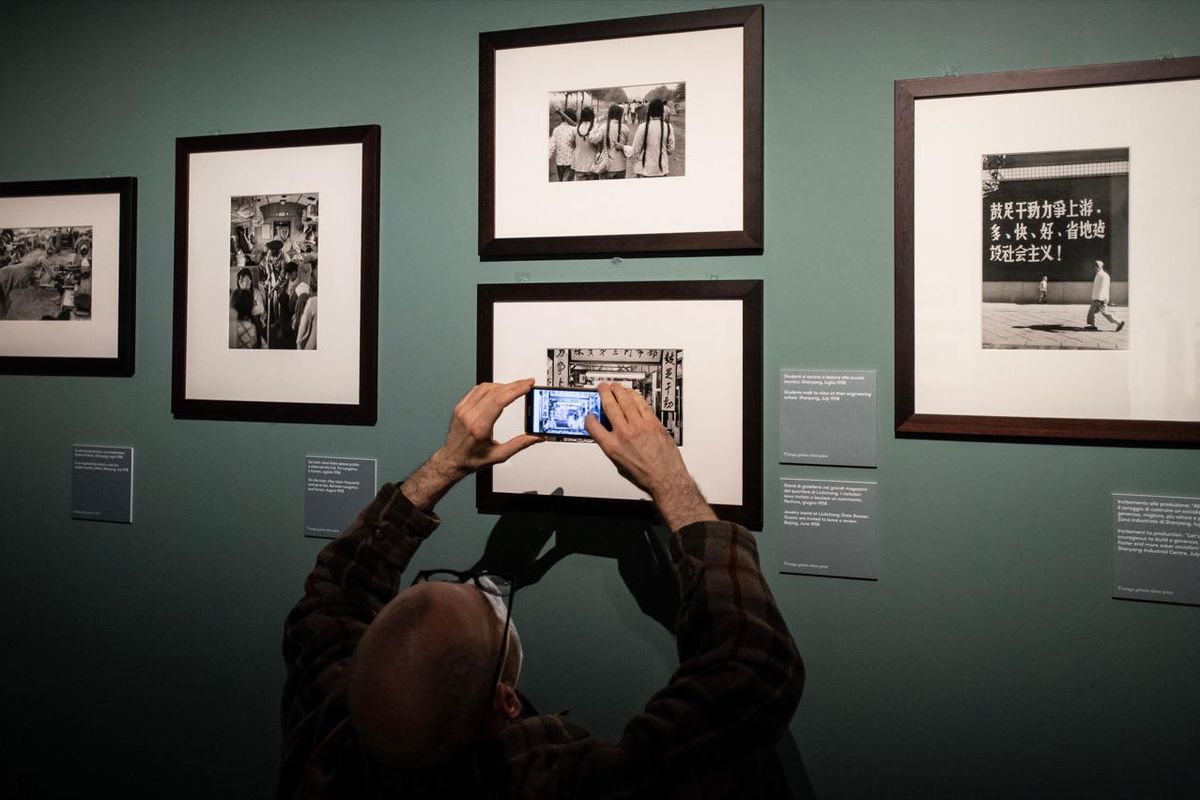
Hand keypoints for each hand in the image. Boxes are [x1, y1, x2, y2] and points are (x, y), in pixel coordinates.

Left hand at [402, 379, 540, 510]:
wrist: (451, 460)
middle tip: (527, 383)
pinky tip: (498, 389)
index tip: (527, 385)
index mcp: (479, 428)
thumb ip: (520, 444)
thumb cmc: (471, 459)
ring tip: (515, 387)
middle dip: (514, 385)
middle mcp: (469, 416)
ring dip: (502, 385)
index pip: (499, 401)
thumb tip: (536, 437)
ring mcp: (463, 410)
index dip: (515, 390)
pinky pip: (476, 390)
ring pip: (485, 388)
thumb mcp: (499, 455)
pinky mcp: (460, 407)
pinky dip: (490, 387)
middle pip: (494, 392)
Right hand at [585, 383, 715, 530]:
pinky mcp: (653, 423)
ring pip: (626, 401)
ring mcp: (639, 426)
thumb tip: (610, 437)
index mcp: (612, 447)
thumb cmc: (645, 476)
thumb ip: (613, 448)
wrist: (666, 478)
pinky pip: (642, 405)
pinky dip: (635, 397)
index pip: (593, 426)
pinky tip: (632, 394)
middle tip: (602, 388)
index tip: (590, 415)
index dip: (589, 418)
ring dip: (619, 391)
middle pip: (609, 406)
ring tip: (615, 386)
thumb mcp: (620, 465)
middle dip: (604, 394)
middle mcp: (624, 434)